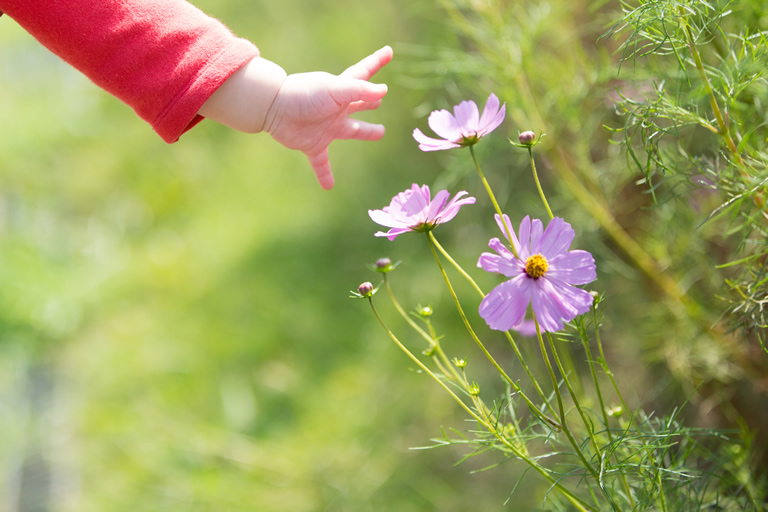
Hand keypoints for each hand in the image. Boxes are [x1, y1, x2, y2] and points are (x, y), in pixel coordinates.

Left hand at [263, 45, 392, 189]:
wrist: (274, 108)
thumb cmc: (305, 94)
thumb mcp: (335, 90)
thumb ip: (360, 90)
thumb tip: (383, 91)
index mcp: (343, 91)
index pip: (364, 74)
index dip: (377, 62)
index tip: (389, 51)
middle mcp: (337, 109)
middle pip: (360, 105)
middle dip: (371, 101)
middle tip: (381, 100)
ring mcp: (327, 128)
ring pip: (352, 131)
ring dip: (366, 132)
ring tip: (379, 133)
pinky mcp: (314, 145)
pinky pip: (321, 163)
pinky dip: (325, 174)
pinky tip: (329, 187)